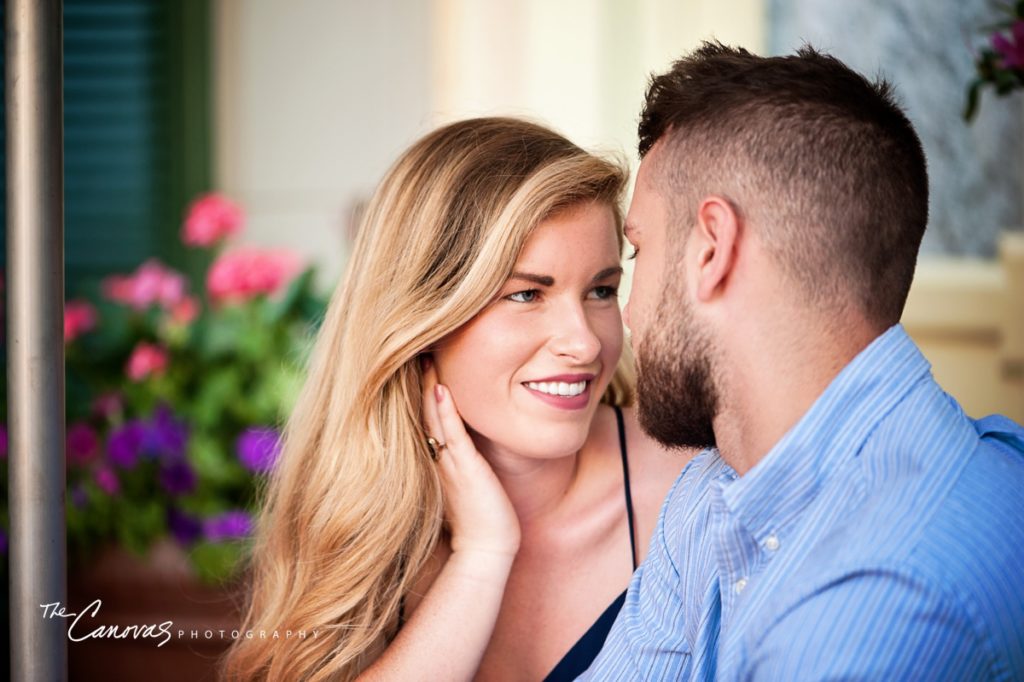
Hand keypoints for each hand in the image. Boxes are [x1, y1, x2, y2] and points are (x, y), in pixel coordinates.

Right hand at [422, 360, 520, 558]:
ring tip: (422, 357)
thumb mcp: (466, 484)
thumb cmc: (480, 521)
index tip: (417, 364)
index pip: (424, 419)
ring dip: (427, 387)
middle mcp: (438, 458)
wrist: (486, 550)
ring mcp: (449, 462)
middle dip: (417, 382)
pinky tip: (442, 388)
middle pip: (422, 412)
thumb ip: (459, 464)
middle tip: (410, 351)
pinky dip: (445, 410)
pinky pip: (452, 434)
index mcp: (437, 460)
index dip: (419, 392)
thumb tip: (462, 449)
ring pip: (433, 417)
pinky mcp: (464, 468)